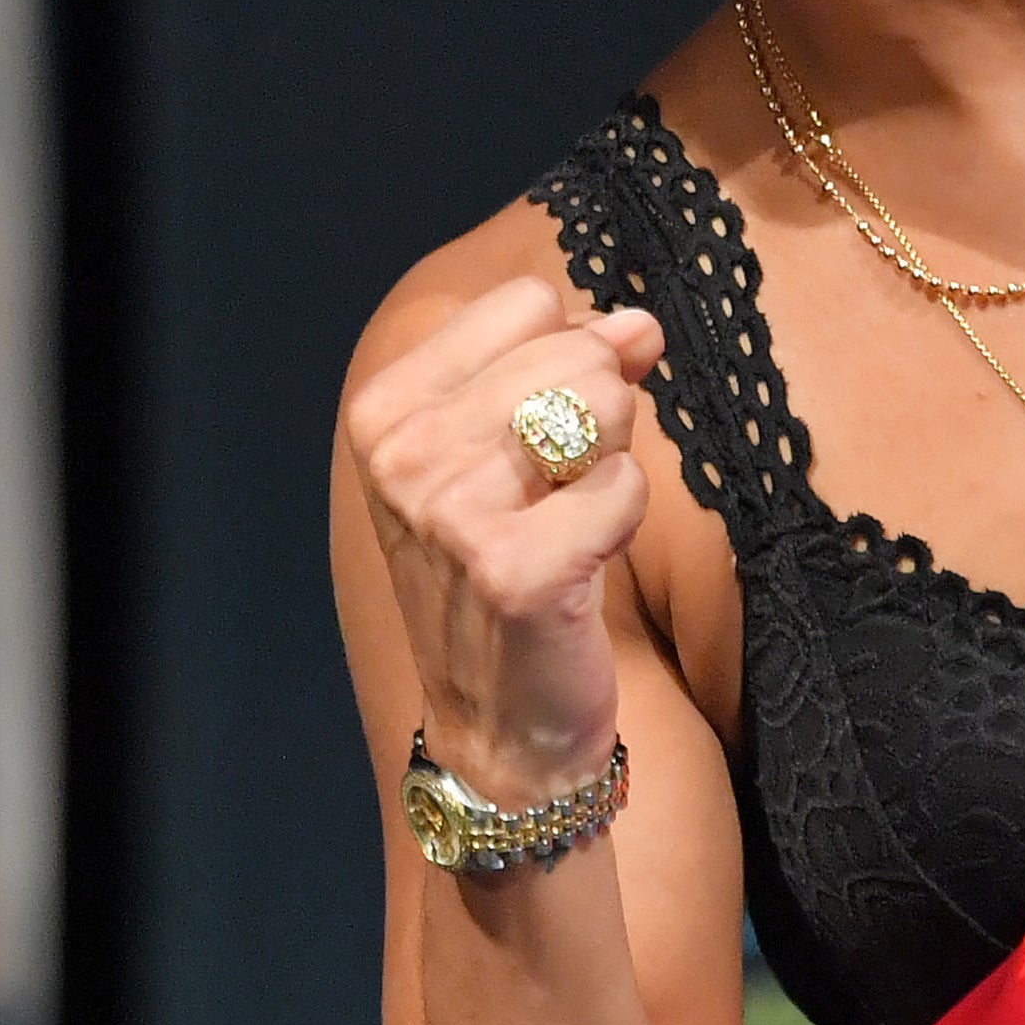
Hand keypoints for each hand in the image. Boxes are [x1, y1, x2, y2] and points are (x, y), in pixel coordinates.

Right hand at [344, 276, 669, 808]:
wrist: (497, 721)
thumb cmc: (501, 570)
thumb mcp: (503, 452)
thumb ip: (567, 369)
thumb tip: (639, 321)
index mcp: (385, 407)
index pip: (526, 303)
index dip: (566, 354)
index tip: (547, 424)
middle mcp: (403, 452)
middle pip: (573, 348)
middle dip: (599, 410)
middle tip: (561, 487)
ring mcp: (451, 512)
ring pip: (602, 409)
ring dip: (609, 466)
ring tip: (568, 522)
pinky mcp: (514, 570)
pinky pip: (624, 488)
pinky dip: (622, 523)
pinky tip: (581, 564)